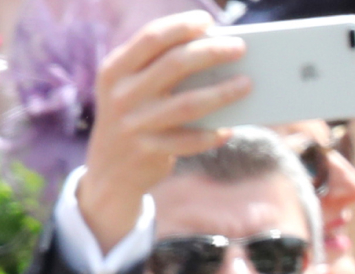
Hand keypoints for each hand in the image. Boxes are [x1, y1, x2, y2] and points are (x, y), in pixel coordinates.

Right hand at [78, 11, 250, 252]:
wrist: (108, 172)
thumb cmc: (133, 121)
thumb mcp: (131, 91)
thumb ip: (157, 73)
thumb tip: (211, 57)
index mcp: (116, 69)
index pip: (151, 38)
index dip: (181, 26)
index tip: (208, 21)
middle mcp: (123, 94)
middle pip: (174, 65)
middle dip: (210, 52)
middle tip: (240, 47)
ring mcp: (136, 125)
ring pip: (188, 104)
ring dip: (222, 93)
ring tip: (247, 84)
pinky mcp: (150, 152)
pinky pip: (190, 141)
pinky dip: (212, 134)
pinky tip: (230, 128)